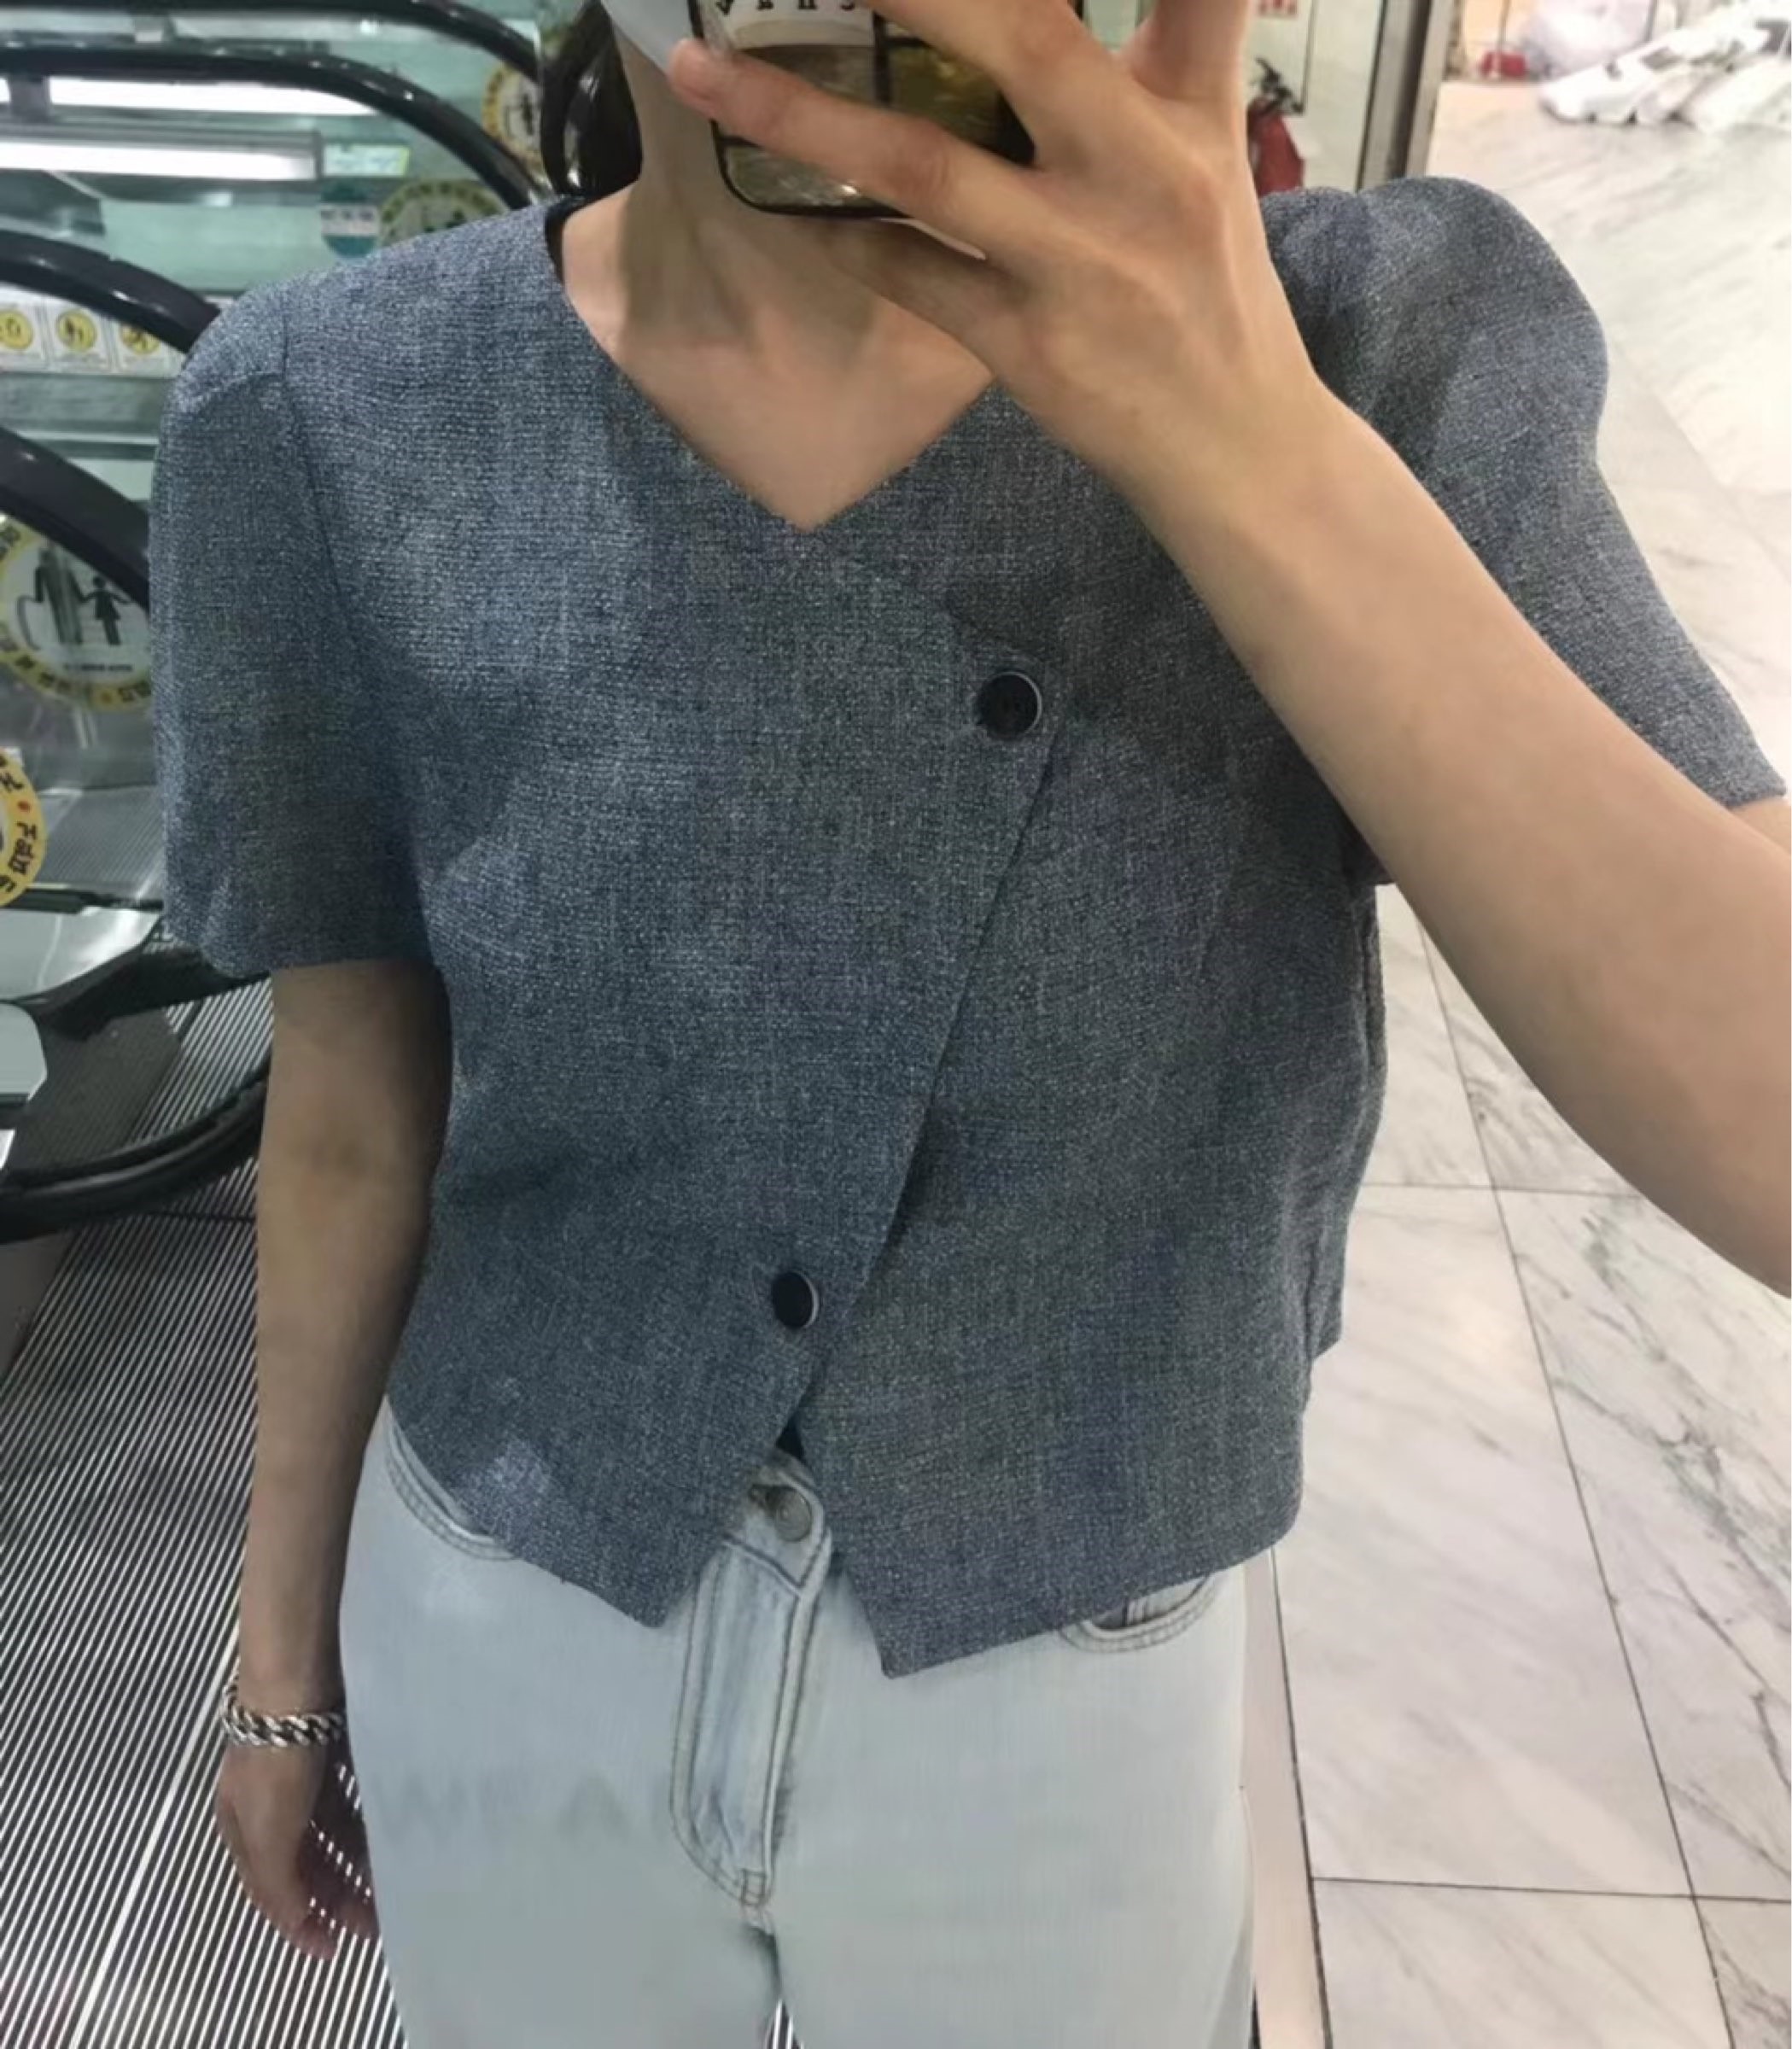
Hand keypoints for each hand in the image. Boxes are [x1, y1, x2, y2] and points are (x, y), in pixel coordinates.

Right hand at [217, 1729, 378, 1962]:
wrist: (298, 1679)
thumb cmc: (277, 1761)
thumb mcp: (266, 1830)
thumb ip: (278, 1881)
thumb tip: (297, 1920)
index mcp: (241, 1826)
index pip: (269, 1889)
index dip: (298, 1922)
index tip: (332, 1950)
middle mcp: (269, 1803)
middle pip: (304, 1862)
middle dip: (335, 1895)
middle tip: (374, 1922)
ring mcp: (303, 1775)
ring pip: (332, 1832)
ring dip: (355, 1861)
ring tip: (389, 1883)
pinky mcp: (335, 1748)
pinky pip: (352, 1798)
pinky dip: (366, 1821)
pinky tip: (389, 1835)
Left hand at [665, 0, 1338, 518]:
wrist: (1237, 446)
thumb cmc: (1207, 289)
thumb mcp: (1207, 154)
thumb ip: (1155, 57)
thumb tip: (1029, 14)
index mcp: (1191, 108)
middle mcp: (1143, 170)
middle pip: (1022, 35)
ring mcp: (1082, 262)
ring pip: (926, 167)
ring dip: (803, 115)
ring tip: (705, 75)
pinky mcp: (1033, 348)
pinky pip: (914, 280)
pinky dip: (848, 243)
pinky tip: (793, 211)